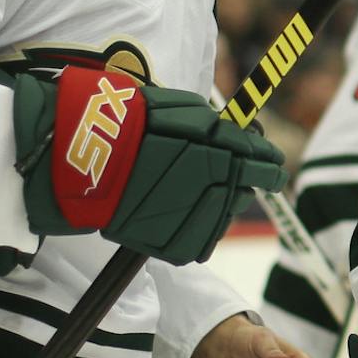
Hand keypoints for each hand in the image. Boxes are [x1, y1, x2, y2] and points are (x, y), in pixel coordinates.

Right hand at [10, 66, 285, 263]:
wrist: (88, 158)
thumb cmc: (134, 123)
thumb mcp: (186, 111)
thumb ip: (222, 129)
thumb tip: (248, 137)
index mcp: (230, 155)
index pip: (267, 165)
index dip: (269, 163)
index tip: (269, 162)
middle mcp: (222, 189)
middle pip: (247, 191)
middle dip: (242, 180)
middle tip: (223, 171)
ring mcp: (200, 221)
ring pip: (225, 216)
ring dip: (217, 202)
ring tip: (189, 188)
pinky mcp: (178, 246)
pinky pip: (200, 239)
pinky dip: (194, 225)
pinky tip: (177, 208)